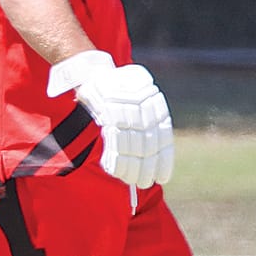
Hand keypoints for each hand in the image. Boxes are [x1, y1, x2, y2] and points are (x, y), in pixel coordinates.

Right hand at [49, 50, 174, 188]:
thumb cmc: (118, 87)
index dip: (164, 160)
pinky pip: (113, 143)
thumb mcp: (141, 95)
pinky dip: (115, 160)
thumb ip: (150, 117)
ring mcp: (124, 112)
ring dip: (132, 169)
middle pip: (148, 147)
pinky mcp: (106, 115)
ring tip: (133, 182)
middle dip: (147, 169)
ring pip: (131, 148)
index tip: (163, 176)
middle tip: (146, 183)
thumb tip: (154, 149)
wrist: (92, 72)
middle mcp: (142, 109)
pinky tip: (116, 172)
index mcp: (154, 105)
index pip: (163, 139)